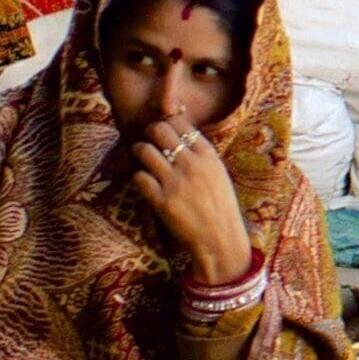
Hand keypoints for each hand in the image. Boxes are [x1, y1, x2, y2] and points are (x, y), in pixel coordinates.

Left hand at [127, 119, 255, 286]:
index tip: (164, 130)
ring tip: (141, 157)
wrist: (220, 237)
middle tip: (148, 140)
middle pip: (159, 130)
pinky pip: (138, 177)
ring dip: (139, 151)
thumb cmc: (220, 206)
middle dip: (149, 132)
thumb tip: (180, 137)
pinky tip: (144, 180)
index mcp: (208, 156)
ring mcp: (175, 182)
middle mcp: (191, 165)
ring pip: (144, 150)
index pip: (180, 123)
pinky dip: (138, 176)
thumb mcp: (218, 174)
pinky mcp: (161, 201)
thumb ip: (201, 155)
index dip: (167, 122)